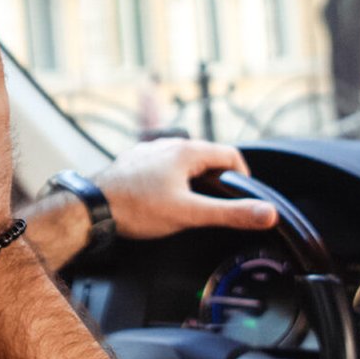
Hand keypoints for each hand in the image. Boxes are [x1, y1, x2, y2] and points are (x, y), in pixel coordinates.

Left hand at [96, 138, 276, 241]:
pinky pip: (165, 165)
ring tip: (191, 204)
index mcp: (187, 151)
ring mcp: (151, 150)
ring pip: (185, 161)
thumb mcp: (190, 214)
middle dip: (218, 180)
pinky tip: (164, 198)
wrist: (92, 207)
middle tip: (218, 205)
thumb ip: (230, 213)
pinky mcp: (136, 161)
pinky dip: (174, 179)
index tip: (242, 197)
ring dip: (195, 179)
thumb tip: (267, 213)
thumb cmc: (136, 208)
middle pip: (208, 157)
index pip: (231, 155)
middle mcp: (169, 144)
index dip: (243, 177)